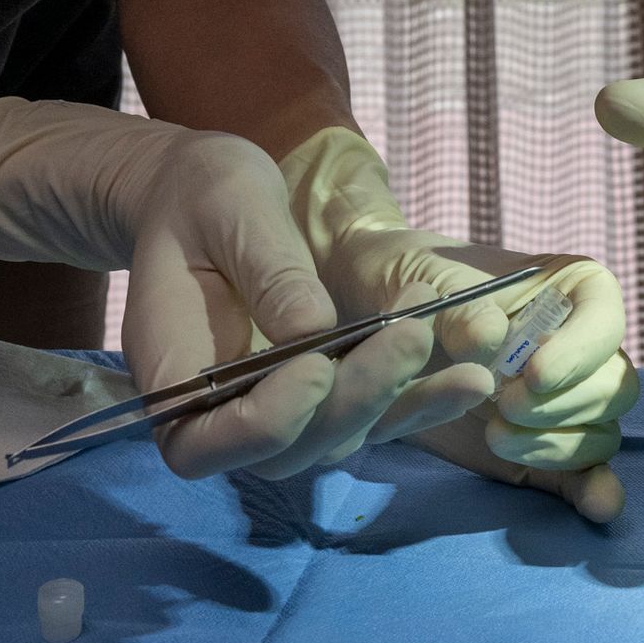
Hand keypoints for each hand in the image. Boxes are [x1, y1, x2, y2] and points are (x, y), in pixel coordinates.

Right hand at [0, 99, 439, 480]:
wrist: (207, 196)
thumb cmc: (202, 194)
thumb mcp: (228, 206)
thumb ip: (265, 270)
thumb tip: (313, 333)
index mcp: (172, 371)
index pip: (203, 444)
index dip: (263, 422)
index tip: (315, 366)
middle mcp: (219, 410)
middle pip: (285, 448)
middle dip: (353, 402)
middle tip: (411, 338)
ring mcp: (274, 409)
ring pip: (336, 439)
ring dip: (399, 406)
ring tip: (469, 373)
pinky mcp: (322, 394)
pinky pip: (369, 413)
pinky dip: (420, 401)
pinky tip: (471, 380)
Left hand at [280, 130, 636, 520]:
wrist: (381, 315)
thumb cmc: (415, 280)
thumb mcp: (430, 279)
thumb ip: (461, 308)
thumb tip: (490, 337)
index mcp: (572, 290)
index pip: (606, 321)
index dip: (579, 353)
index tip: (531, 375)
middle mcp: (582, 346)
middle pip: (612, 386)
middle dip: (561, 406)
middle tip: (502, 407)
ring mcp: (566, 399)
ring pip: (602, 432)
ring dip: (556, 445)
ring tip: (496, 434)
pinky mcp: (544, 445)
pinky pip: (584, 471)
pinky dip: (591, 489)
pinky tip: (595, 507)